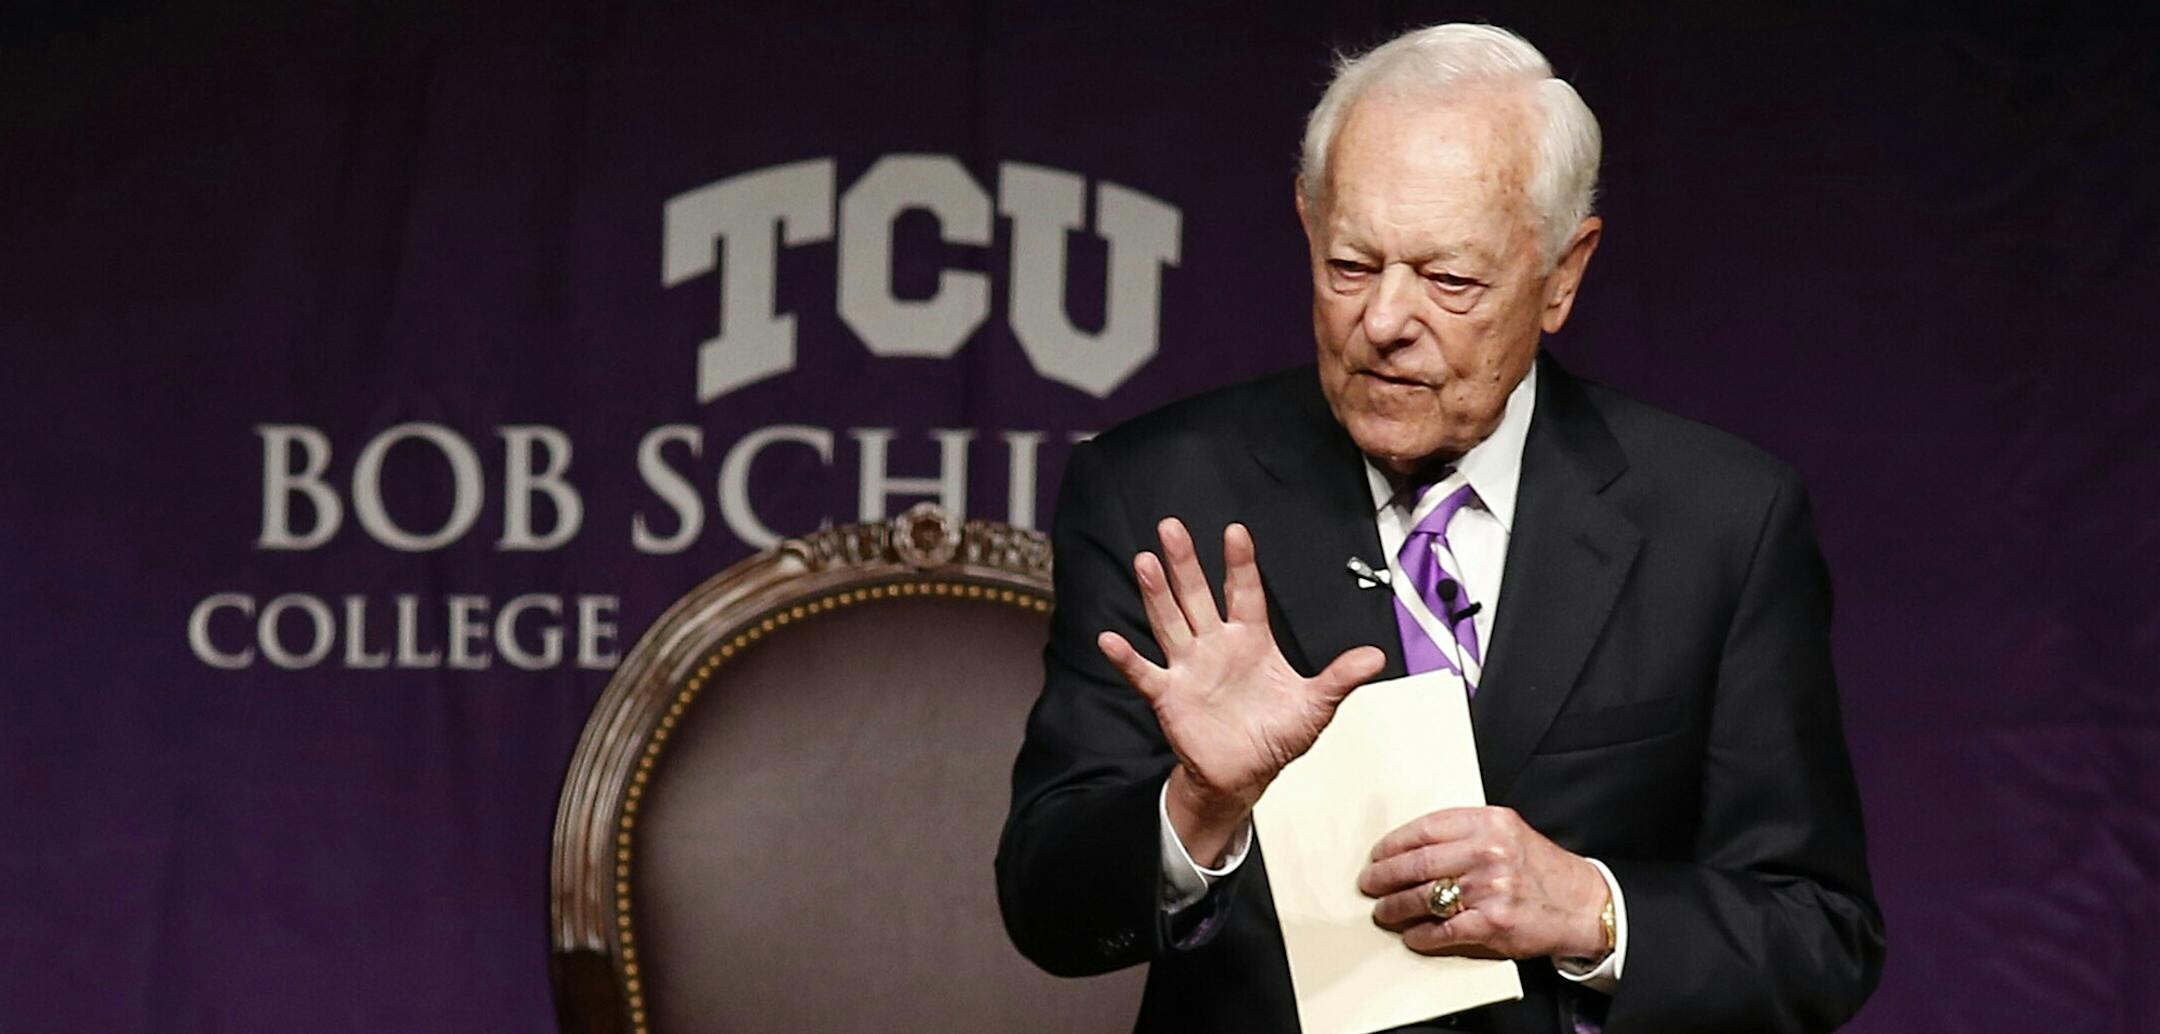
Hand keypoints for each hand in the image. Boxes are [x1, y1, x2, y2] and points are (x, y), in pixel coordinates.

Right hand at [1097, 518, 1384, 861]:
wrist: (1246, 774)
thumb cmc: (1276, 734)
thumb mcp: (1315, 705)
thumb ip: (1339, 678)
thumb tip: (1377, 657)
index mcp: (1251, 640)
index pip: (1245, 593)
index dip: (1240, 564)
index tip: (1235, 532)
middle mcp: (1215, 645)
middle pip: (1197, 596)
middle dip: (1185, 563)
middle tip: (1171, 527)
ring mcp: (1189, 667)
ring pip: (1170, 622)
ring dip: (1156, 594)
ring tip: (1144, 561)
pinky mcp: (1169, 696)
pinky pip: (1145, 672)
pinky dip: (1127, 658)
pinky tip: (1109, 639)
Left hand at [1359, 806, 1610, 962]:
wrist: (1583, 903)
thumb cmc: (1540, 869)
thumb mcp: (1507, 833)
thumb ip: (1466, 833)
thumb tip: (1412, 846)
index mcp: (1489, 823)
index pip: (1424, 828)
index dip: (1392, 844)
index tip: (1377, 854)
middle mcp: (1488, 852)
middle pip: (1417, 863)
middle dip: (1384, 876)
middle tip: (1370, 883)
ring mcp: (1490, 889)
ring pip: (1423, 897)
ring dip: (1395, 907)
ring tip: (1383, 911)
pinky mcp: (1492, 923)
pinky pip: (1442, 930)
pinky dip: (1421, 935)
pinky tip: (1412, 935)